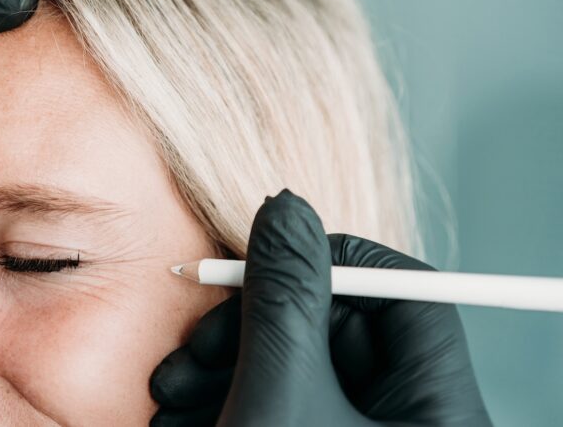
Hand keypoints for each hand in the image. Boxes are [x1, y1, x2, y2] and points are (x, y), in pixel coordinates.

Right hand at [149, 190, 491, 425]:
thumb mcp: (278, 393)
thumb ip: (285, 295)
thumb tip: (287, 206)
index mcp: (438, 412)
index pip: (408, 294)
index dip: (333, 261)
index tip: (263, 259)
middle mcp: (409, 422)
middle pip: (343, 330)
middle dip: (252, 324)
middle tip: (197, 344)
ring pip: (303, 366)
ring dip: (225, 363)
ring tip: (172, 388)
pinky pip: (286, 400)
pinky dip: (233, 393)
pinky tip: (183, 408)